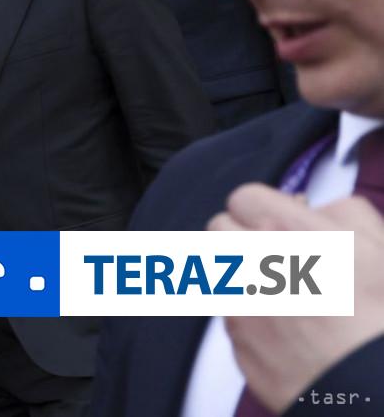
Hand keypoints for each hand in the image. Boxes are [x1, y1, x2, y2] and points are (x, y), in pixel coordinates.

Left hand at [209, 185, 383, 411]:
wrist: (369, 386)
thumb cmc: (378, 320)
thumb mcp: (379, 247)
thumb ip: (342, 212)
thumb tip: (311, 206)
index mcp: (292, 232)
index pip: (245, 198)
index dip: (262, 208)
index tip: (275, 220)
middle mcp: (257, 261)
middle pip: (220, 227)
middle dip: (241, 234)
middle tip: (270, 251)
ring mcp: (241, 299)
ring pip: (217, 266)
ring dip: (238, 269)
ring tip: (275, 287)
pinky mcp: (235, 335)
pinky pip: (226, 309)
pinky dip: (244, 311)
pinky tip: (278, 323)